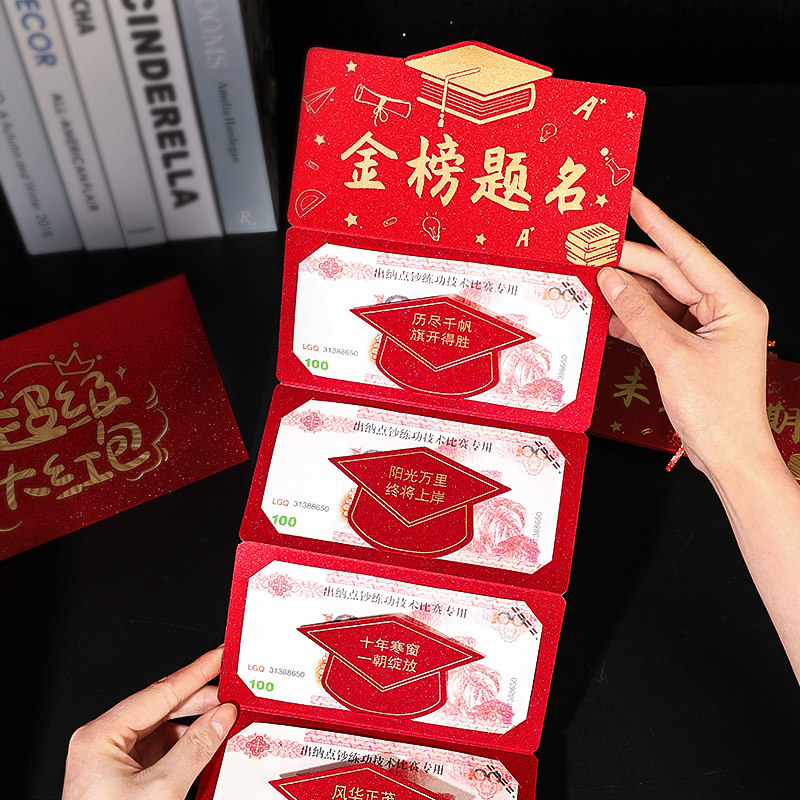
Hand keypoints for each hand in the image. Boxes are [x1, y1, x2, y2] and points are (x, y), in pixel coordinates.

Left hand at [62, 647, 237, 799]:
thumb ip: (196, 748)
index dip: (196, 672)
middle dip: (201, 700)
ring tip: (227, 717)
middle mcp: (104, 742)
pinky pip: (162, 749)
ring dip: (197, 724)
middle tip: (234, 689)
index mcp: (101, 736)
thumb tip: (221, 716)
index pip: (160, 692)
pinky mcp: (125, 777)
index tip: (220, 655)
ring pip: (164, 728)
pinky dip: (188, 745)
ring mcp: (114, 760)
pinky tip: (210, 743)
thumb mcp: (161, 790)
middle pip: (163, 708)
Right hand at [596, 188, 773, 476]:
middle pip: (670, 274)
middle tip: (593, 247)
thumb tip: (610, 279)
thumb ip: (639, 314)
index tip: (633, 198)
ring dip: (627, 293)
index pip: (688, 252)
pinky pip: (657, 323)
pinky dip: (632, 321)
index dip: (658, 222)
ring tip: (592, 279)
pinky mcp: (690, 348)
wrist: (729, 455)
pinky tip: (607, 316)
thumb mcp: (671, 356)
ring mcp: (706, 329)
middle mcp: (722, 310)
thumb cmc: (716, 410)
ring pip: (660, 299)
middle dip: (631, 262)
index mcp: (733, 302)